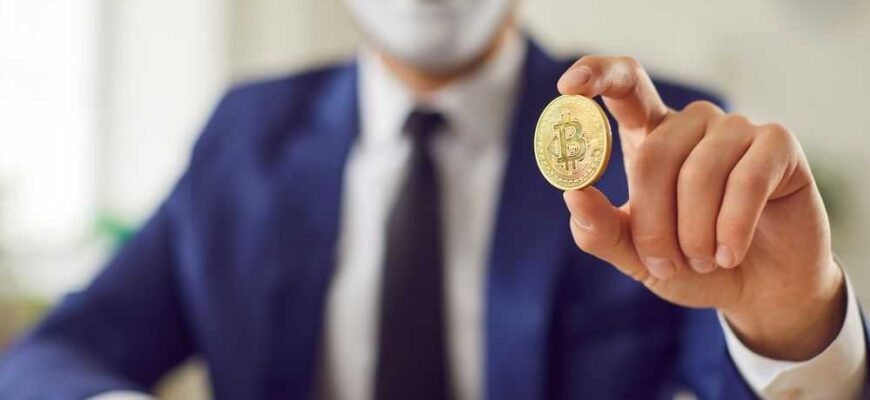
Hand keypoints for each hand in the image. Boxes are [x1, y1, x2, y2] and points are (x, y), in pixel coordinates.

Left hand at [558, 56, 845, 360]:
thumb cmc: (691, 266)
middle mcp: (691, 124)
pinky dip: (732, 227)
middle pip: (654, 155)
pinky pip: (746, 181)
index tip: (567, 86)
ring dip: (696, 235)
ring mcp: (736, 128)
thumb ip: (600, 230)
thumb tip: (574, 194)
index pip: (623, 87)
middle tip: (666, 264)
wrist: (758, 292)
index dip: (597, 75)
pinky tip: (730, 254)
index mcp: (650, 137)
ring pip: (699, 173)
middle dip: (653, 224)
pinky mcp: (777, 145)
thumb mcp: (635, 256)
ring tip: (705, 262)